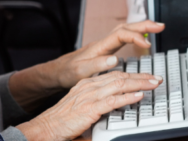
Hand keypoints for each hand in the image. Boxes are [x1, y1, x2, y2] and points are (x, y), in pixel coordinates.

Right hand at [16, 71, 160, 140]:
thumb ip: (97, 104)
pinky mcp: (90, 108)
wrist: (47, 126)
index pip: (113, 75)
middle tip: (156, 78)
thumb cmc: (63, 120)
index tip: (146, 78)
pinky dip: (127, 97)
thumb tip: (116, 106)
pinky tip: (138, 95)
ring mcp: (89, 96)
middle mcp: (88, 86)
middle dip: (140, 77)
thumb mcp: (82, 106)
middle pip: (118, 77)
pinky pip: (112, 100)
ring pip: (118, 85)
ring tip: (153, 84)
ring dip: (138, 84)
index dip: (132, 75)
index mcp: (86, 85)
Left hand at [51, 20, 163, 88]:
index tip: (147, 44)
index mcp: (98, 47)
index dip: (135, 37)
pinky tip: (139, 38)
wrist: (57, 72)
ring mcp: (103, 46)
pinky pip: (121, 38)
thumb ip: (97, 65)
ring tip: (155, 28)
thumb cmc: (67, 72)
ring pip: (123, 31)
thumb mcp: (81, 72)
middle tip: (159, 26)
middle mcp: (101, 44)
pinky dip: (133, 35)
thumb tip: (114, 59)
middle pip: (124, 28)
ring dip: (139, 28)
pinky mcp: (103, 51)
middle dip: (142, 25)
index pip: (119, 35)